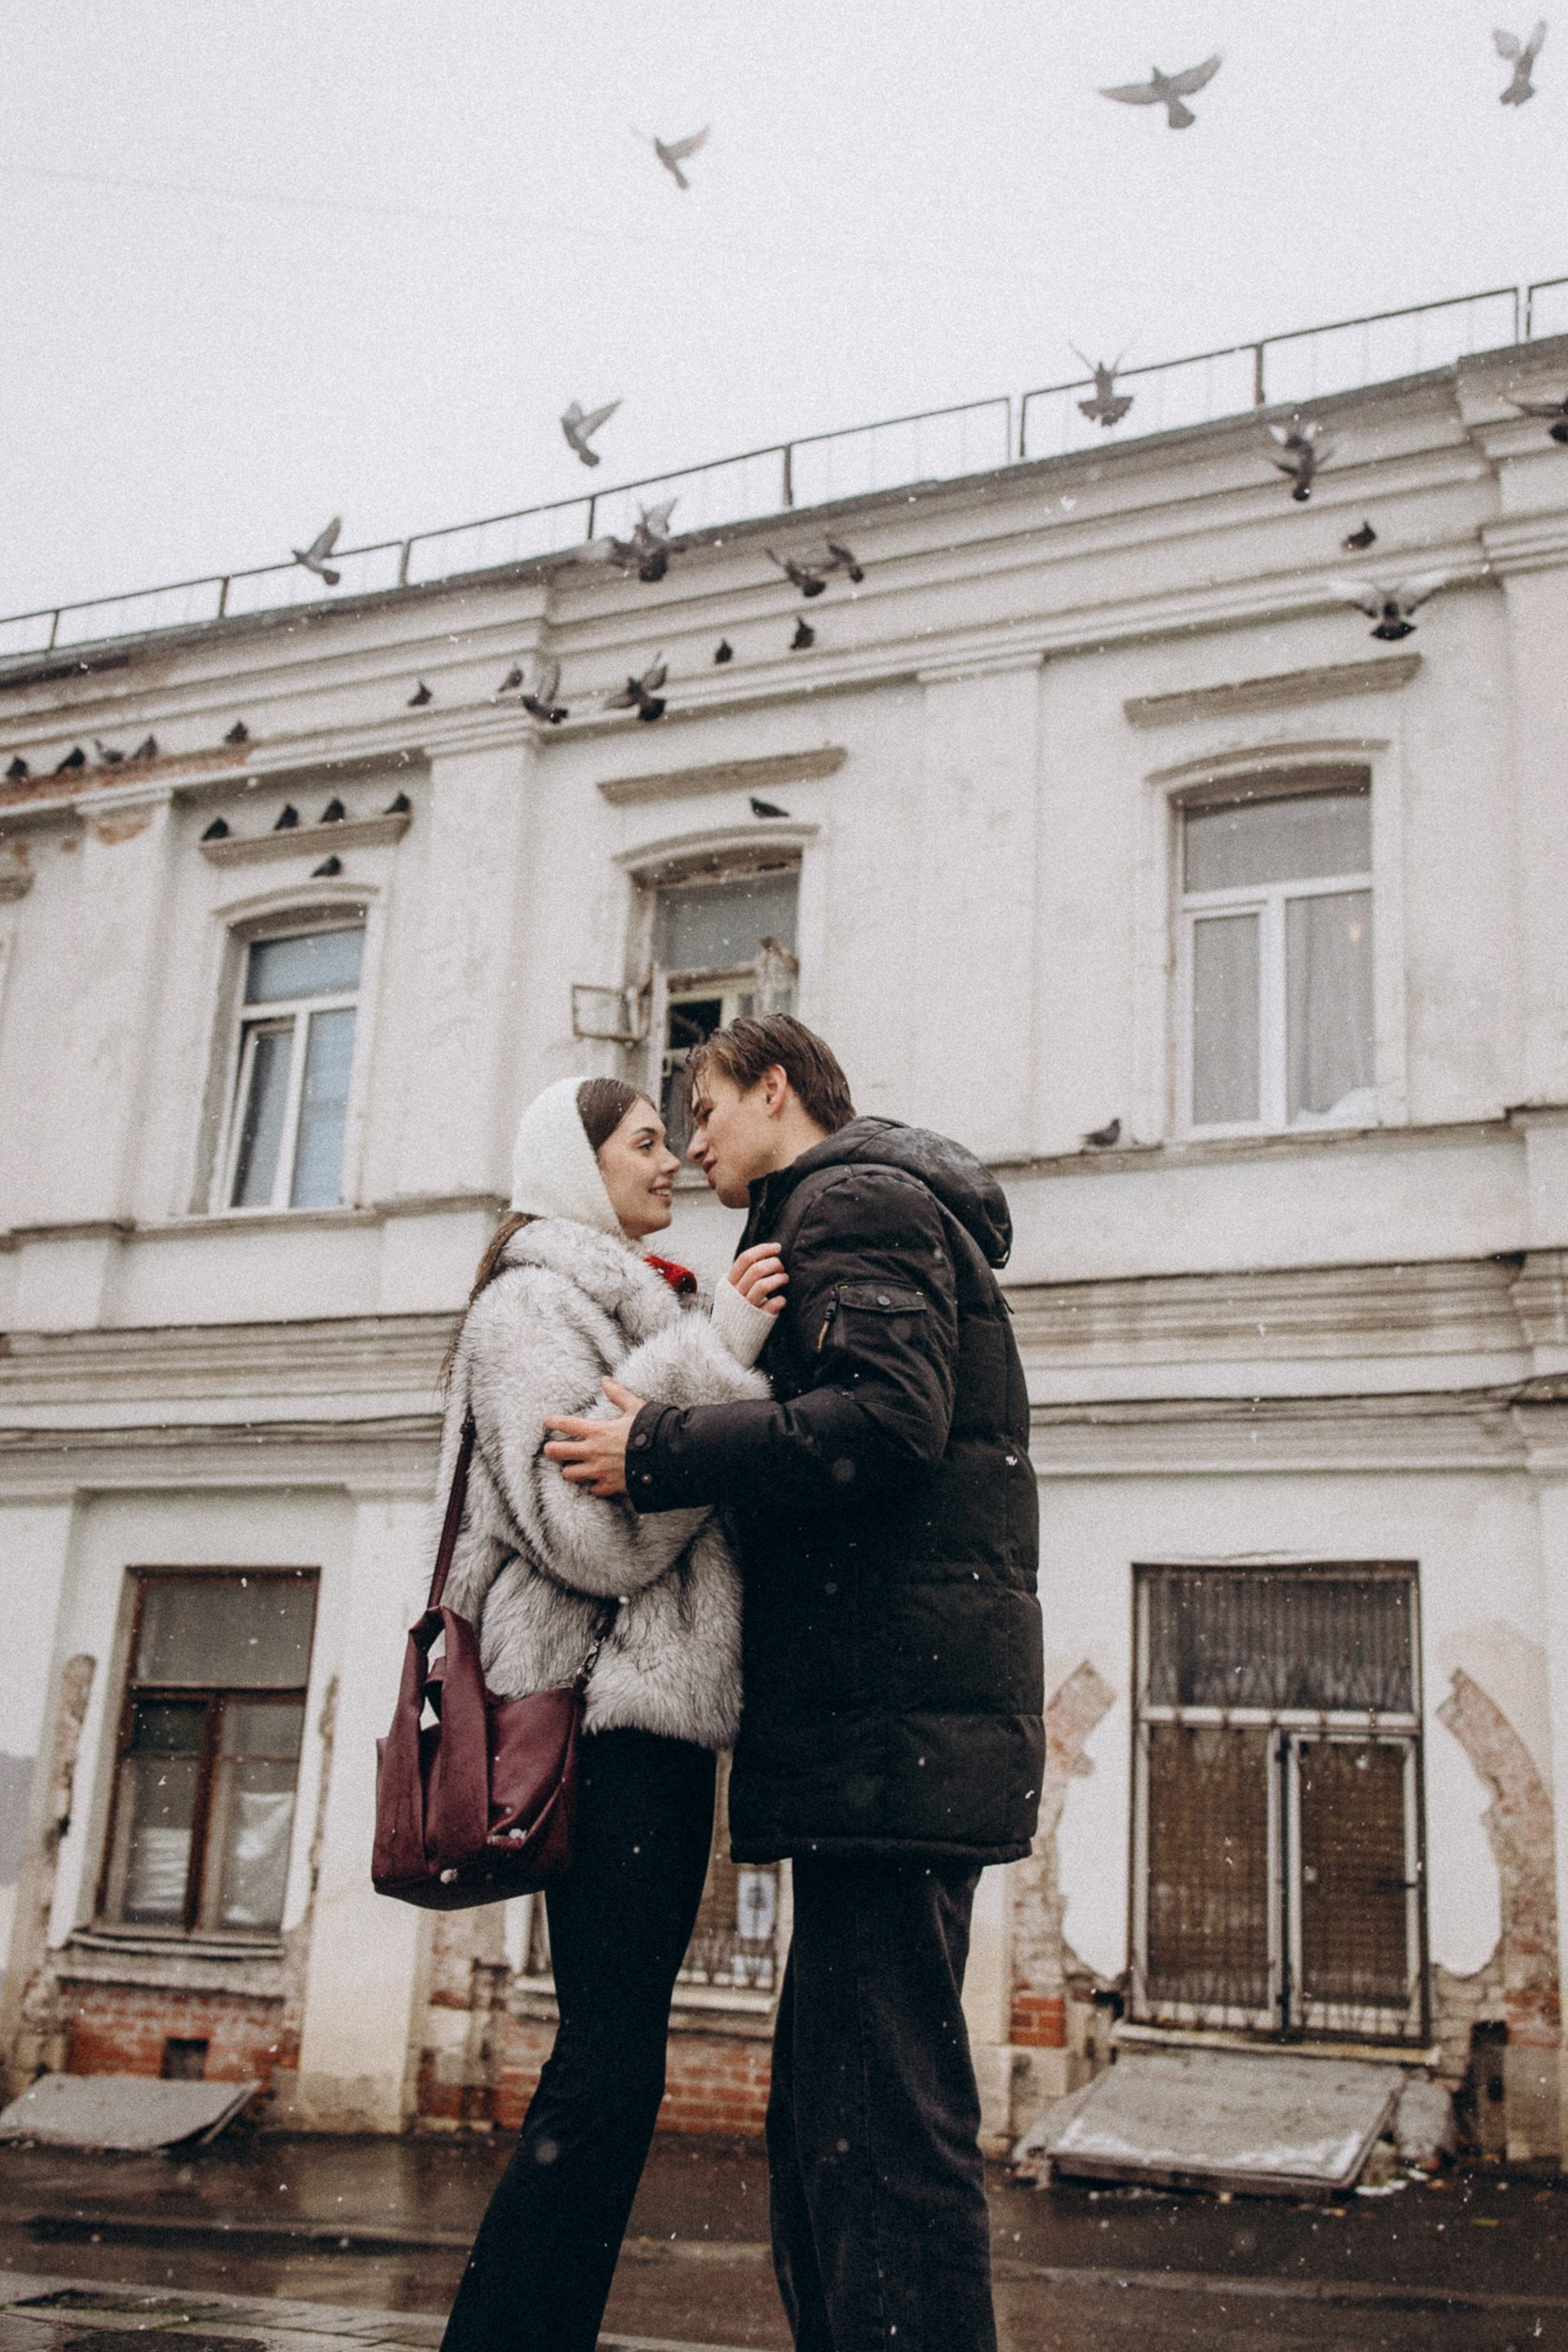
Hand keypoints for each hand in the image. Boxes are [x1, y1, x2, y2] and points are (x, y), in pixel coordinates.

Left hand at [542, 1379, 648, 1496]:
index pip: (567, 1425)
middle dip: (551, 1450)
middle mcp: (593, 1452)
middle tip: (551, 1449)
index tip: (546, 1422)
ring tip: (572, 1467)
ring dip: (569, 1470)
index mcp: (598, 1431)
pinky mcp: (609, 1486)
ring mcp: (599, 1471)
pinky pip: (592, 1489)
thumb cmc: (651, 1431)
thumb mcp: (635, 1407)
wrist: (666, 1458)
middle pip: (558, 1453)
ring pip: (569, 1474)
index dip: (553, 1422)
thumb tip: (605, 1380)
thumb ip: (618, 1394)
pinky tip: (596, 1481)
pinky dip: (593, 1486)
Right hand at [728, 1243, 787, 1315]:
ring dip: (778, 1279)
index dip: (763, 1250)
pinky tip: (782, 1299)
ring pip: (763, 1285)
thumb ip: (743, 1276)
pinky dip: (780, 1300)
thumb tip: (764, 1255)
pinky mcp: (757, 1320)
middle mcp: (736, 1294)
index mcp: (729, 1283)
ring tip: (785, 1279)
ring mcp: (746, 1307)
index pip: (745, 1259)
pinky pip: (771, 1305)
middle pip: (756, 1270)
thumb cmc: (736, 1312)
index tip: (777, 1247)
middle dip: (773, 1264)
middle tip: (781, 1267)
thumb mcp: (733, 1291)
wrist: (730, 1342)